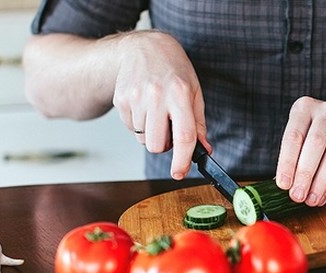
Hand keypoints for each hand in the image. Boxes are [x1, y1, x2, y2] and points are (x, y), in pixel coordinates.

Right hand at [112, 31, 210, 179]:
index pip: (184, 135)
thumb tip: (205, 150)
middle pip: (157, 145)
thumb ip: (199, 124)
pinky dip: (139, 124)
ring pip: (143, 140)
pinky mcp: (120, 100)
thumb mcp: (194, 92)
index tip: (179, 173)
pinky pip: (131, 129)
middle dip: (164, 145)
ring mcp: (135, 98)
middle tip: (169, 128)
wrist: (143, 47)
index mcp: (180, 94)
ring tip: (156, 111)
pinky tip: (144, 105)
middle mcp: (156, 96)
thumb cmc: (174, 70)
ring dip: (151, 133)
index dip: (182, 159)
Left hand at [276, 96, 325, 206]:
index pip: (294, 136)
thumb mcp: (300, 130)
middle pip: (316, 144)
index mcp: (304, 107)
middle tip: (297, 196)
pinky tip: (324, 195)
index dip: (287, 162)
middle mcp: (325, 111)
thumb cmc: (314, 128)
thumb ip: (292, 154)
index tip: (283, 185)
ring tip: (311, 199)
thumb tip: (284, 185)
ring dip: (322, 182)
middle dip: (305, 173)